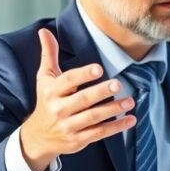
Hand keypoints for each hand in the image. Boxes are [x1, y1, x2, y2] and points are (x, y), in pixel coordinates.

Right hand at [20, 28, 136, 170]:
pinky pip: (100, 133)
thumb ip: (49, 55)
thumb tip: (44, 31)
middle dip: (100, 92)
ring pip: (93, 117)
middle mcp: (59, 109)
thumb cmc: (46, 101)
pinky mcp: (79, 140)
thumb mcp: (45, 78)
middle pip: (82, 100)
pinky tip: (131, 119)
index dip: (83, 75)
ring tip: (130, 101)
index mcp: (52, 91)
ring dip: (113, 109)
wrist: (38, 136)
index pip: (68, 81)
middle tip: (118, 84)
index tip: (98, 69)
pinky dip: (117, 127)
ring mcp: (69, 126)